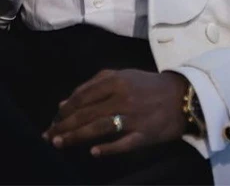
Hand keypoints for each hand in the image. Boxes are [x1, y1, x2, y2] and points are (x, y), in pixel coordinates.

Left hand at [42, 70, 189, 157]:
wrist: (181, 97)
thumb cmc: (145, 86)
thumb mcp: (120, 76)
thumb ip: (92, 86)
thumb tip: (64, 104)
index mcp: (114, 81)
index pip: (82, 96)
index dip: (65, 109)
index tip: (53, 120)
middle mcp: (122, 97)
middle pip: (87, 113)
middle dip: (65, 125)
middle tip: (48, 136)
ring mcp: (133, 117)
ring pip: (100, 127)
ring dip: (77, 136)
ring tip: (60, 143)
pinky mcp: (145, 135)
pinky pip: (124, 143)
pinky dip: (108, 148)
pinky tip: (93, 153)